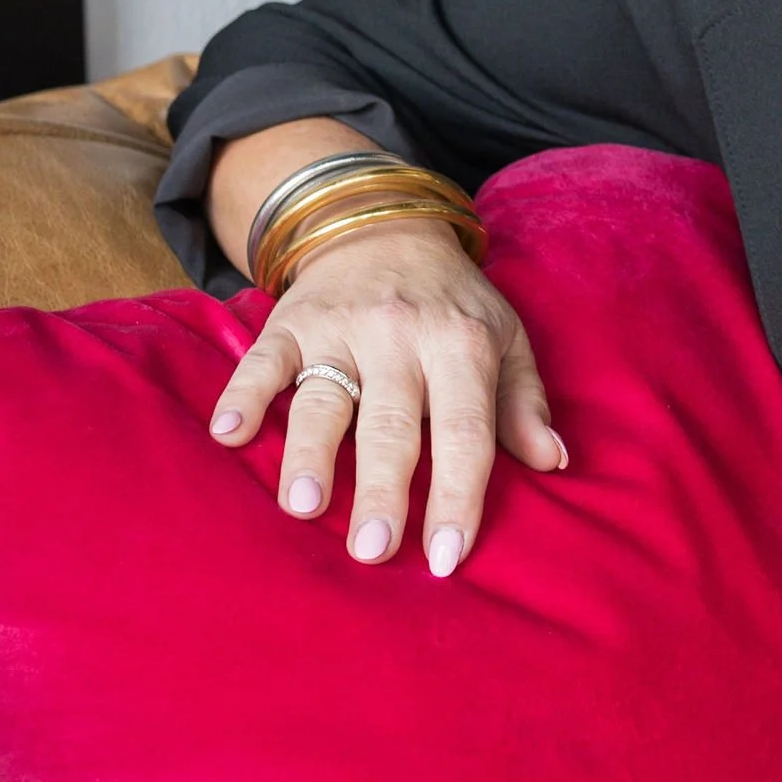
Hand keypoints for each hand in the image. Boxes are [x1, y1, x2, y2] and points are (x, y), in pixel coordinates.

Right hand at [208, 218, 563, 574]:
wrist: (384, 224)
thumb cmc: (453, 303)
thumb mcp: (506, 338)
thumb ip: (524, 403)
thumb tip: (553, 462)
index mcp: (462, 344)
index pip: (465, 430)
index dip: (457, 495)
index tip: (445, 557)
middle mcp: (402, 336)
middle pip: (392, 424)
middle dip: (383, 489)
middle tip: (373, 551)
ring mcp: (341, 327)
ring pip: (324, 397)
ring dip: (311, 453)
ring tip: (304, 506)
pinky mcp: (291, 320)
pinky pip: (264, 359)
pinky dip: (243, 394)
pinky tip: (228, 432)